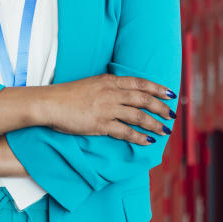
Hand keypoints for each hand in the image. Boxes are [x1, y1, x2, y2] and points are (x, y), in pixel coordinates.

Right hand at [41, 74, 175, 144]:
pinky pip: (125, 131)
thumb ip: (108, 87)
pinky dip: (139, 136)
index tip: (170, 93)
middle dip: (161, 107)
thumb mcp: (92, 84)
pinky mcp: (101, 124)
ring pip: (138, 115)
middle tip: (172, 114)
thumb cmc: (68, 95)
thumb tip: (122, 93)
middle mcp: (111, 93)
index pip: (139, 83)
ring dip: (154, 123)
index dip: (157, 88)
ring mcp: (107, 108)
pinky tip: (148, 141)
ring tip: (165, 130)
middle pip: (143, 99)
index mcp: (109, 81)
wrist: (50, 103)